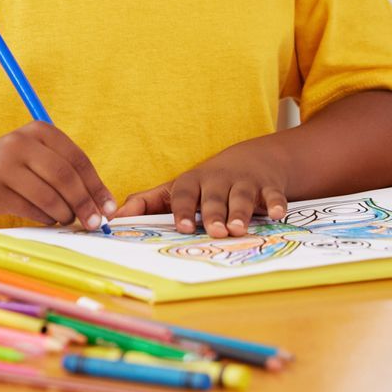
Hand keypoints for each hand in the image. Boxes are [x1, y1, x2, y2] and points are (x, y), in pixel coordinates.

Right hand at [0, 122, 117, 227]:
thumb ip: (70, 173)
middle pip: (64, 177)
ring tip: (66, 218)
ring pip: (48, 197)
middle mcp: (20, 143)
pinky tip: (48, 218)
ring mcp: (4, 167)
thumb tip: (103, 206)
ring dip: (64, 213)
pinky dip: (45, 218)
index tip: (108, 209)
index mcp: (39, 130)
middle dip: (84, 203)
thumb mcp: (41, 156)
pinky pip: (31, 210)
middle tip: (94, 222)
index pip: (77, 159)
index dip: (96, 186)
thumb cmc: (16, 167)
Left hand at [115, 143, 288, 237]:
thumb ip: (146, 203)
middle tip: (214, 231)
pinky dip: (276, 204)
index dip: (182, 210)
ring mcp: (243, 182)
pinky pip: (273, 195)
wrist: (251, 160)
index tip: (183, 227)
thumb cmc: (205, 183)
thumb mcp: (176, 189)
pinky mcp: (268, 186)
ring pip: (241, 197)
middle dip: (213, 213)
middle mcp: (217, 181)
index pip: (183, 194)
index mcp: (192, 182)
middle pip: (213, 197)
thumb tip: (112, 218)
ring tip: (238, 229)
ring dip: (240, 212)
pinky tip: (278, 214)